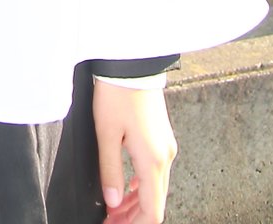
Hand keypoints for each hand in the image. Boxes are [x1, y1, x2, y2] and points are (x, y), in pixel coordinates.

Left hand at [93, 80, 177, 223]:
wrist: (132, 64)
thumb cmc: (118, 94)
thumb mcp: (107, 134)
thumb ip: (110, 171)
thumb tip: (112, 202)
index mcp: (152, 160)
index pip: (151, 211)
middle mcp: (164, 156)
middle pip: (154, 202)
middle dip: (132, 217)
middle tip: (110, 222)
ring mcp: (165, 146)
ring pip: (155, 187)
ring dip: (135, 203)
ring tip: (113, 209)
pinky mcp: (161, 136)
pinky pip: (154, 170)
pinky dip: (140, 185)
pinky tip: (126, 187)